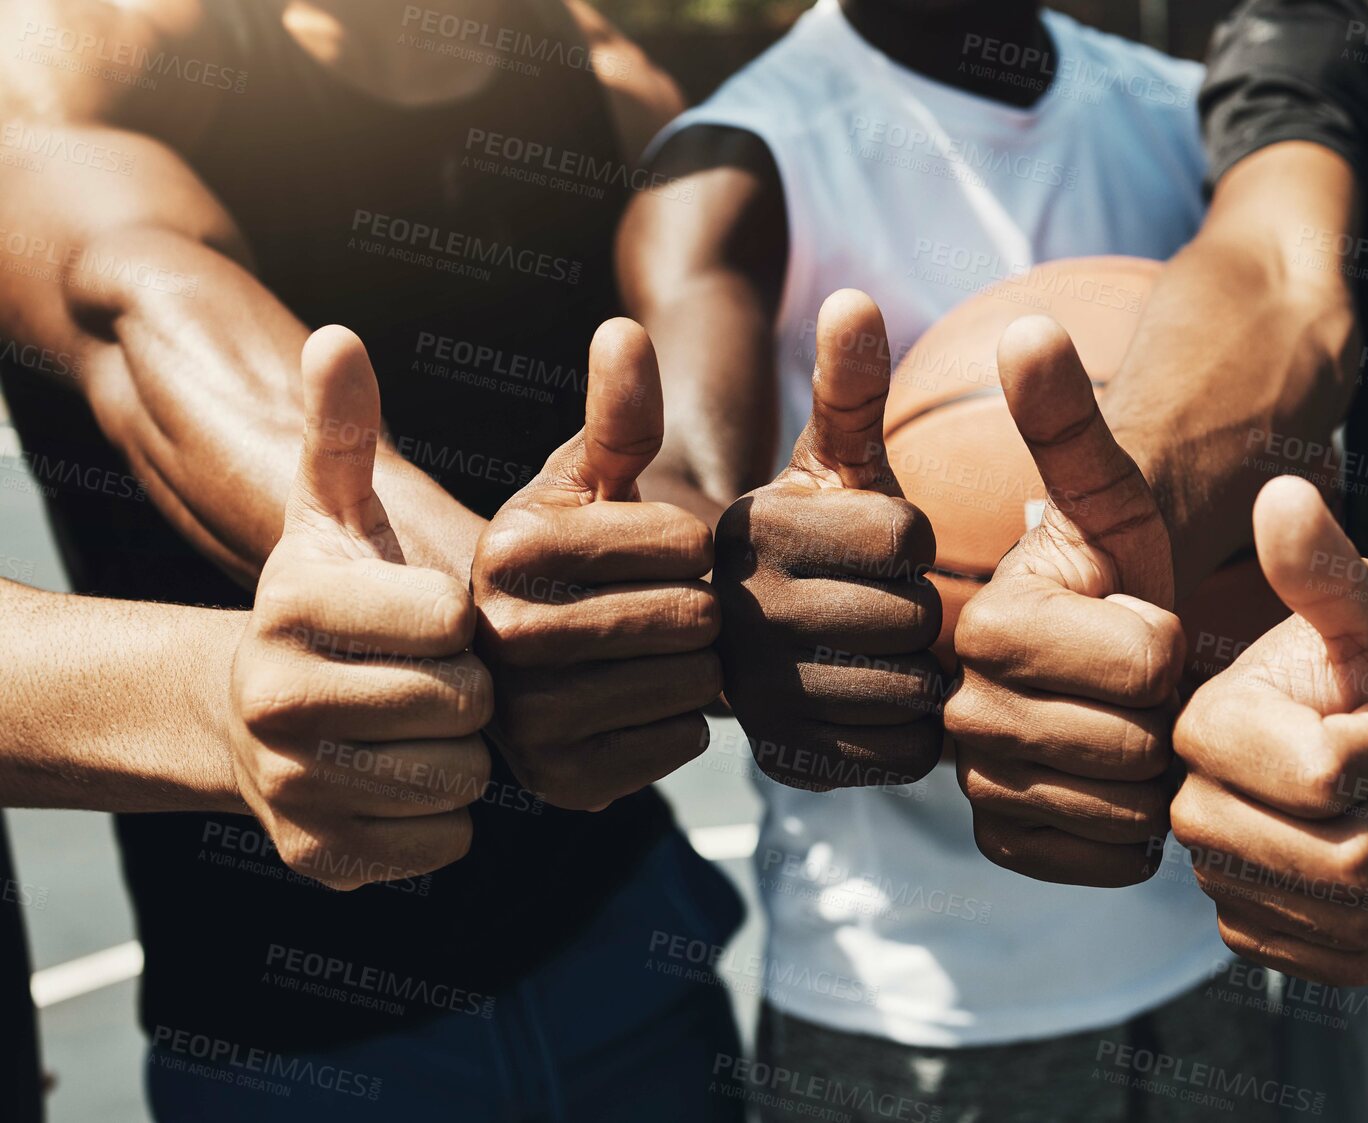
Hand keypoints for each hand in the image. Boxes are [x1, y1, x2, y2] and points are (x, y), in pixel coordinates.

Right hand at [230, 327, 493, 889]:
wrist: (251, 718)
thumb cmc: (326, 603)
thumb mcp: (330, 515)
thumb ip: (342, 432)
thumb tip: (338, 337)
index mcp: (294, 606)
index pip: (450, 619)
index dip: (464, 621)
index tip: (440, 618)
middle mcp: (277, 699)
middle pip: (461, 704)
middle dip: (470, 690)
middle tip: (441, 678)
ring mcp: (293, 786)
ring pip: (458, 779)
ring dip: (462, 754)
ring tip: (424, 727)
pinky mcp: (320, 857)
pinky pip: (443, 842)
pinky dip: (445, 818)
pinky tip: (408, 781)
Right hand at [472, 319, 720, 809]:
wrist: (522, 658)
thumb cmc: (566, 552)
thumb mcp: (588, 479)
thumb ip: (616, 415)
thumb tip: (625, 332)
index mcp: (507, 544)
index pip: (683, 543)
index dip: (692, 543)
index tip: (661, 548)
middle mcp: (499, 636)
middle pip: (689, 618)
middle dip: (697, 607)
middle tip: (665, 606)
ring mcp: (521, 720)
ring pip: (688, 687)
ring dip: (691, 668)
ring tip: (651, 651)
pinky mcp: (555, 784)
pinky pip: (675, 747)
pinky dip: (677, 725)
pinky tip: (640, 701)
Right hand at [715, 290, 943, 789]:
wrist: (744, 643)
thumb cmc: (807, 540)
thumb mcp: (825, 462)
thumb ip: (846, 387)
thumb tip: (856, 299)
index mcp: (748, 528)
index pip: (907, 537)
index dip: (914, 541)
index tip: (879, 546)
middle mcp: (732, 612)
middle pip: (909, 617)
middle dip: (914, 610)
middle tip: (875, 605)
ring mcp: (746, 696)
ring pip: (903, 691)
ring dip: (911, 675)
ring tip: (869, 653)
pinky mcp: (777, 760)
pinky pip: (889, 754)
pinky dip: (897, 736)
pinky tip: (863, 705)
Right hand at [947, 317, 1182, 886]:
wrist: (1105, 662)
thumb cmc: (1117, 571)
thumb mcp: (1107, 496)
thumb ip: (1065, 420)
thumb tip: (1022, 325)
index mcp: (983, 627)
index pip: (1142, 661)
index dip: (1169, 640)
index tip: (1143, 616)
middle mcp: (955, 713)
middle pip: (1134, 743)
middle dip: (1166, 712)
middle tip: (1144, 681)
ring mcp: (974, 787)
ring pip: (1125, 809)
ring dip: (1157, 772)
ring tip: (1134, 724)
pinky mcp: (1003, 847)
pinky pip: (1109, 860)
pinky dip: (1139, 831)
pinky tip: (1123, 784)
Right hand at [1171, 475, 1367, 984]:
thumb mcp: (1362, 600)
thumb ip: (1321, 560)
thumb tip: (1282, 493)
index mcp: (1198, 726)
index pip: (1326, 778)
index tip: (1360, 714)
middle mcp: (1186, 807)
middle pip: (1345, 861)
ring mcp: (1214, 875)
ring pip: (1350, 912)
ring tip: (1362, 807)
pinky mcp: (1249, 931)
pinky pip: (1343, 959)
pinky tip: (1356, 862)